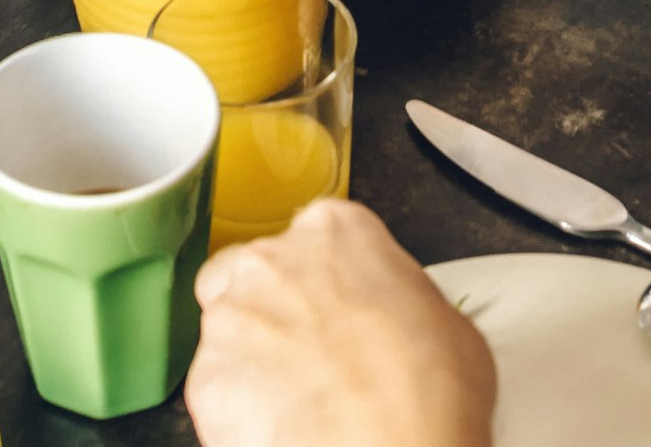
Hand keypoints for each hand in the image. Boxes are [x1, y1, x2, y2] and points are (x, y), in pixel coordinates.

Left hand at [186, 200, 494, 446]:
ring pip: (230, 326)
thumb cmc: (426, 392)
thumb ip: (398, 294)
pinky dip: (241, 401)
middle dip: (281, 307)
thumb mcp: (445, 317)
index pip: (318, 233)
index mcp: (334, 230)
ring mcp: (231, 317)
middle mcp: (271, 261)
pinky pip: (218, 382)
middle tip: (321, 351)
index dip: (331, 275)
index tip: (342, 300)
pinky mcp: (205, 375)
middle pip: (258, 272)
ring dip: (258, 354)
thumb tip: (398, 316)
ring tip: (305, 396)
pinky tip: (284, 420)